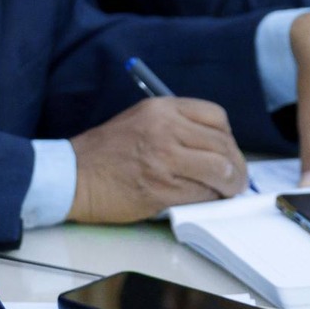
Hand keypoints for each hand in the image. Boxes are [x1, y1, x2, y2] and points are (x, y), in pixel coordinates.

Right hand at [69, 96, 245, 222]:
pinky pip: (201, 195)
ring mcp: (164, 160)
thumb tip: (213, 146)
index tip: (227, 151)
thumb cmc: (104, 152)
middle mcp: (165, 129)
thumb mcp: (140, 120)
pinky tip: (204, 200)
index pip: (215, 116)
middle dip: (236, 166)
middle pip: (222, 145)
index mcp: (161, 109)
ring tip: (227, 192)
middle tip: (237, 179)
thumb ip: (175, 126)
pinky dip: (209, 200)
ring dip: (229, 185)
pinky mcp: (161, 189)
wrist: (72, 176)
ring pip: (218, 171)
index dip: (228, 137)